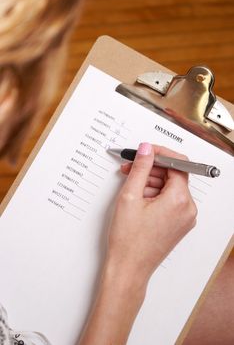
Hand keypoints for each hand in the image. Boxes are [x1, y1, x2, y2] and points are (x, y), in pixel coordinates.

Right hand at [107, 142, 196, 281]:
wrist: (129, 268)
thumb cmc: (129, 240)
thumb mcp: (130, 196)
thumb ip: (140, 168)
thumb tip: (146, 149)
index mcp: (179, 200)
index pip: (177, 163)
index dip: (160, 153)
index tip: (146, 151)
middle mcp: (187, 209)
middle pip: (173, 175)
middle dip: (151, 169)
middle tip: (132, 168)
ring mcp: (184, 218)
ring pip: (170, 188)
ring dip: (151, 182)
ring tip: (131, 188)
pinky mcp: (178, 223)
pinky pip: (169, 200)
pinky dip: (155, 195)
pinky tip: (139, 198)